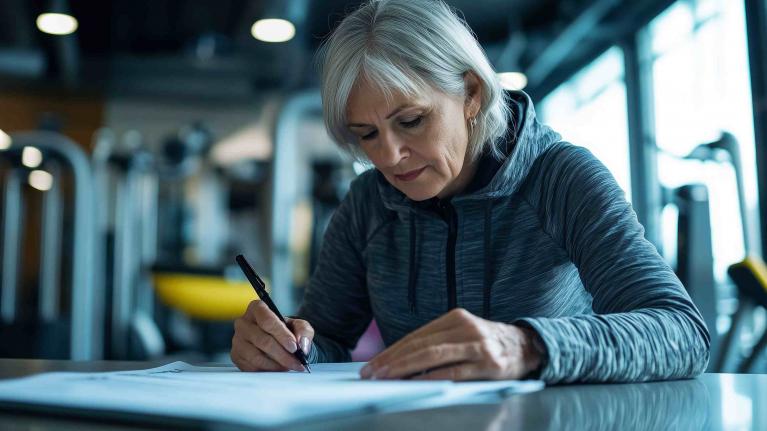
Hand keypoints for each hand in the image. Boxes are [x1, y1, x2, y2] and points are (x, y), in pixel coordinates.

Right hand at [231, 300, 313, 371]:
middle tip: (297, 363)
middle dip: (282, 354)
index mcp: (257, 308)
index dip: (282, 335)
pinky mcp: (236, 355)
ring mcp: (237, 340)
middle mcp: (243, 323)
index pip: (267, 321)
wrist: (276, 341)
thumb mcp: (299, 326)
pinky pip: (251, 366)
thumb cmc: (286, 330)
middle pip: (263, 341)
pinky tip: (278, 370)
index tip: (294, 347)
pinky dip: (267, 371)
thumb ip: (303, 331)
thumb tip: (302, 345)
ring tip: (289, 367)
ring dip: (276, 365)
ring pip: (256, 356)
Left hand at [360, 308, 542, 380]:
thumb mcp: (463, 334)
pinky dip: (433, 378)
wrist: (529, 346)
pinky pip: (455, 372)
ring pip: (434, 356)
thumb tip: (399, 362)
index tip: (372, 365)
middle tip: (372, 374)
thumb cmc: (488, 344)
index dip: (392, 351)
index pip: (416, 336)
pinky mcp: (489, 364)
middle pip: (421, 345)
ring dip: (405, 368)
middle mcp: (466, 327)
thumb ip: (437, 343)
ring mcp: (478, 345)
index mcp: (456, 317)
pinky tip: (416, 384)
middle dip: (392, 361)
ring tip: (386, 379)